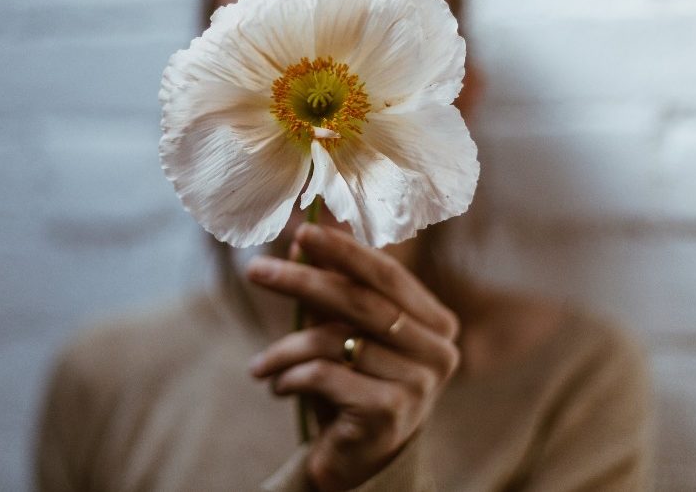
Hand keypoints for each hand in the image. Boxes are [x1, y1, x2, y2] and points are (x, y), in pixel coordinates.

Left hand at [246, 223, 460, 491]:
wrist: (357, 463)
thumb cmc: (353, 386)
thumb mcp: (347, 333)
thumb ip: (334, 288)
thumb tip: (301, 237)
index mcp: (437, 323)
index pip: (387, 275)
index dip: (343, 251)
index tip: (302, 232)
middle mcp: (439, 352)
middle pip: (360, 302)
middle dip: (302, 281)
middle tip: (256, 270)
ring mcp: (420, 385)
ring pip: (335, 341)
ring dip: (284, 350)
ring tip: (259, 365)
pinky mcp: (390, 413)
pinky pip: (326, 376)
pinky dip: (291, 377)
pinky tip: (277, 388)